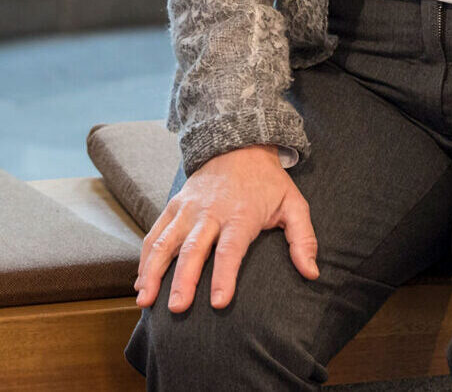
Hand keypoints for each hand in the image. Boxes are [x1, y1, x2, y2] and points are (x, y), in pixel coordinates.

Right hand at [134, 145, 318, 312]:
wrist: (238, 144)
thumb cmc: (268, 183)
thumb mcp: (294, 205)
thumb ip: (304, 239)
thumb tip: (312, 273)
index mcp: (240, 215)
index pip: (230, 250)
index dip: (224, 276)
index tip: (218, 302)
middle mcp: (210, 213)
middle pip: (193, 249)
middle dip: (183, 280)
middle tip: (177, 308)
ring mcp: (188, 209)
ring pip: (166, 242)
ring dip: (154, 271)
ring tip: (145, 299)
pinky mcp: (174, 206)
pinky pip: (155, 233)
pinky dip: (144, 257)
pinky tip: (139, 282)